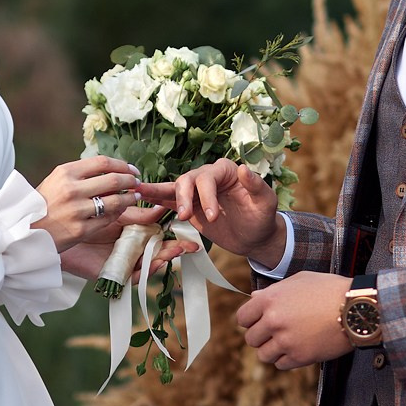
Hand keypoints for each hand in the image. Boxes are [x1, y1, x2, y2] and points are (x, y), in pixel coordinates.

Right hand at [35, 157, 139, 252]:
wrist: (25, 230)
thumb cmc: (44, 204)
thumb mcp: (57, 181)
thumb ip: (81, 174)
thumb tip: (112, 171)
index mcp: (65, 173)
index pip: (103, 162)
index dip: (122, 165)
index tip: (132, 170)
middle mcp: (71, 190)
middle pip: (113, 179)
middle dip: (131, 181)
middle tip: (137, 183)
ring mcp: (77, 211)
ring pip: (115, 201)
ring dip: (129, 198)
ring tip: (134, 197)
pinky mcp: (80, 230)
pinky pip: (108, 219)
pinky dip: (118, 214)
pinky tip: (120, 211)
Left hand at [60, 225, 193, 281]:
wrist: (58, 234)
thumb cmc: (84, 219)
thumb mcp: (114, 213)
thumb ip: (136, 214)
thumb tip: (160, 208)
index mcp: (134, 234)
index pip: (158, 237)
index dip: (173, 238)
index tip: (189, 238)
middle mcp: (131, 249)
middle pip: (157, 252)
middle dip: (174, 251)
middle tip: (188, 247)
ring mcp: (123, 262)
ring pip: (148, 265)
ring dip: (162, 260)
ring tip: (172, 254)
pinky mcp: (113, 274)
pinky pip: (131, 278)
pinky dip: (143, 273)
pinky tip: (152, 265)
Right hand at [134, 159, 282, 266]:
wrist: (254, 237)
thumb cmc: (262, 217)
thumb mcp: (265, 202)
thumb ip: (256, 186)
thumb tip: (243, 168)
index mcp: (226, 171)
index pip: (208, 177)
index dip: (206, 195)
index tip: (213, 216)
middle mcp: (208, 177)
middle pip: (188, 180)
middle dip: (184, 196)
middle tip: (186, 217)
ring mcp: (196, 192)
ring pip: (175, 187)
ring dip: (161, 192)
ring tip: (143, 194)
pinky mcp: (188, 206)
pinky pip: (169, 200)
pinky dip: (155, 197)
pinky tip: (141, 194)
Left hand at [236, 272, 355, 369]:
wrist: (357, 308)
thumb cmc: (330, 290)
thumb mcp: (299, 280)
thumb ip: (274, 291)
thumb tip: (254, 298)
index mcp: (270, 300)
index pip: (242, 318)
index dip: (250, 320)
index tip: (259, 322)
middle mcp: (273, 321)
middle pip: (251, 339)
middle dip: (261, 336)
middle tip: (276, 333)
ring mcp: (286, 341)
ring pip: (264, 355)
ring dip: (272, 350)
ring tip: (287, 342)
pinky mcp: (300, 357)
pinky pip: (281, 365)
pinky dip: (287, 359)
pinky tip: (298, 349)